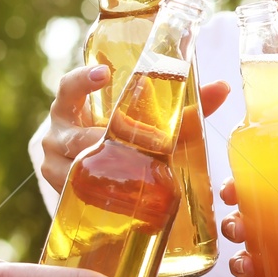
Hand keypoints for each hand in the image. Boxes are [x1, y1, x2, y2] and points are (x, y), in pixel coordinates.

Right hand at [40, 65, 228, 192]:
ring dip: (102, 170)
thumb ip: (176, 105)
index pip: (68, 89)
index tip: (106, 73)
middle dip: (104, 138)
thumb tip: (222, 88)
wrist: (83, 168)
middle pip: (76, 137)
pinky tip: (119, 203)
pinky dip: (98, 197)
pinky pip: (77, 195)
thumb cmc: (111, 134)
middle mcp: (56, 137)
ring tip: (129, 171)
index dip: (83, 80)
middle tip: (133, 140)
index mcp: (69, 109)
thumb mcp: (132, 116)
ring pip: (76, 169)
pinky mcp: (62, 196)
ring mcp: (55, 168)